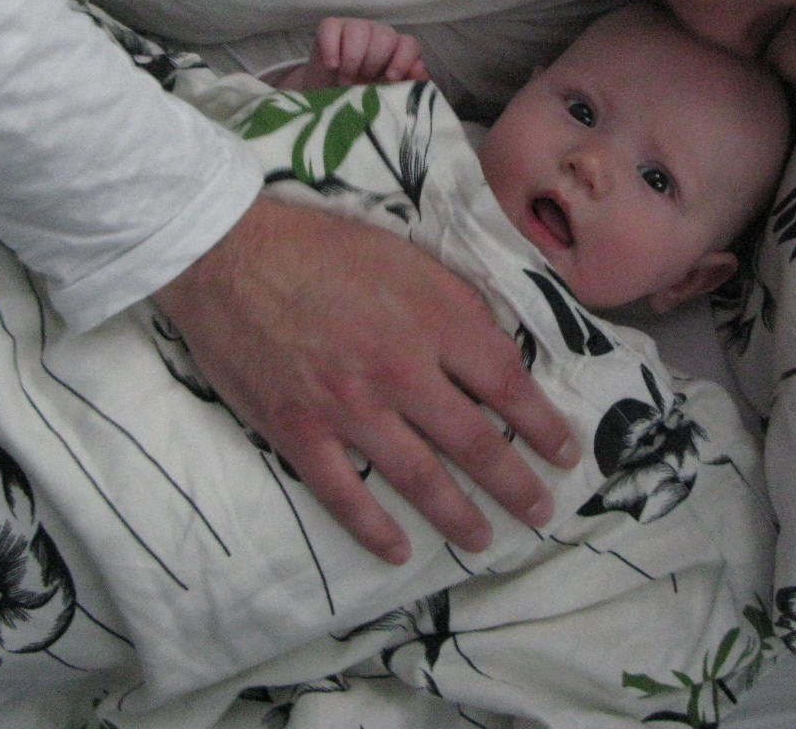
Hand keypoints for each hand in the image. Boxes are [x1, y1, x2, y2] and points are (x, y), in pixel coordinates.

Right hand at [154, 194, 579, 563]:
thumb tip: (499, 344)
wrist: (229, 253)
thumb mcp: (408, 256)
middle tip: (540, 511)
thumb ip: (457, 303)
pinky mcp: (298, 431)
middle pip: (474, 441)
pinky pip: (345, 494)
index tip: (565, 453)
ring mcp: (349, 407)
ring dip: (458, 515)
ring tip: (484, 538)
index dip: (543, 425)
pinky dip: (374, 528)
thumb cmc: (321, 245)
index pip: (507, 383)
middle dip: (515, 483)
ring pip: (420, 477)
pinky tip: (399, 549)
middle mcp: (401, 370)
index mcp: (434, 321)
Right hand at [278, 17, 428, 88]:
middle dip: (373, 64)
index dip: (402, 60)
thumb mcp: (388, 98)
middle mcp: (379, 35)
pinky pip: (331, 28)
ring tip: (345, 79)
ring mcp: (355, 28)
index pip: (409, 44)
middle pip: (385, 37)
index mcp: (398, 51)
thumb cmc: (363, 100)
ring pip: (359, 30)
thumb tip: (419, 68)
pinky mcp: (330, 28)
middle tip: (360, 84)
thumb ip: (409, 85)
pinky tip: (332, 66)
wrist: (329, 103)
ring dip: (352, 59)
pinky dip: (331, 48)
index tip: (390, 78)